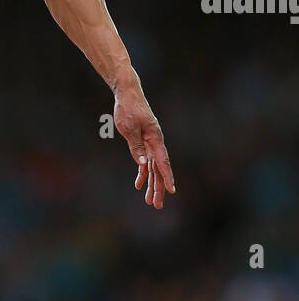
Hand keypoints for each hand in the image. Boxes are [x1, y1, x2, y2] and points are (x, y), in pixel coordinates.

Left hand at [113, 78, 175, 209]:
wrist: (128, 94)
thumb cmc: (128, 109)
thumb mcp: (129, 128)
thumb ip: (136, 146)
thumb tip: (143, 164)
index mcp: (155, 138)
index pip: (163, 162)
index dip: (167, 177)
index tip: (171, 190)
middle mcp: (155, 142)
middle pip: (159, 169)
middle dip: (158, 188)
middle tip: (157, 205)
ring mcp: (150, 143)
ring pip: (153, 168)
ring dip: (151, 185)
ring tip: (150, 201)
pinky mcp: (143, 143)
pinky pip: (145, 162)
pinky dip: (142, 173)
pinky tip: (139, 185)